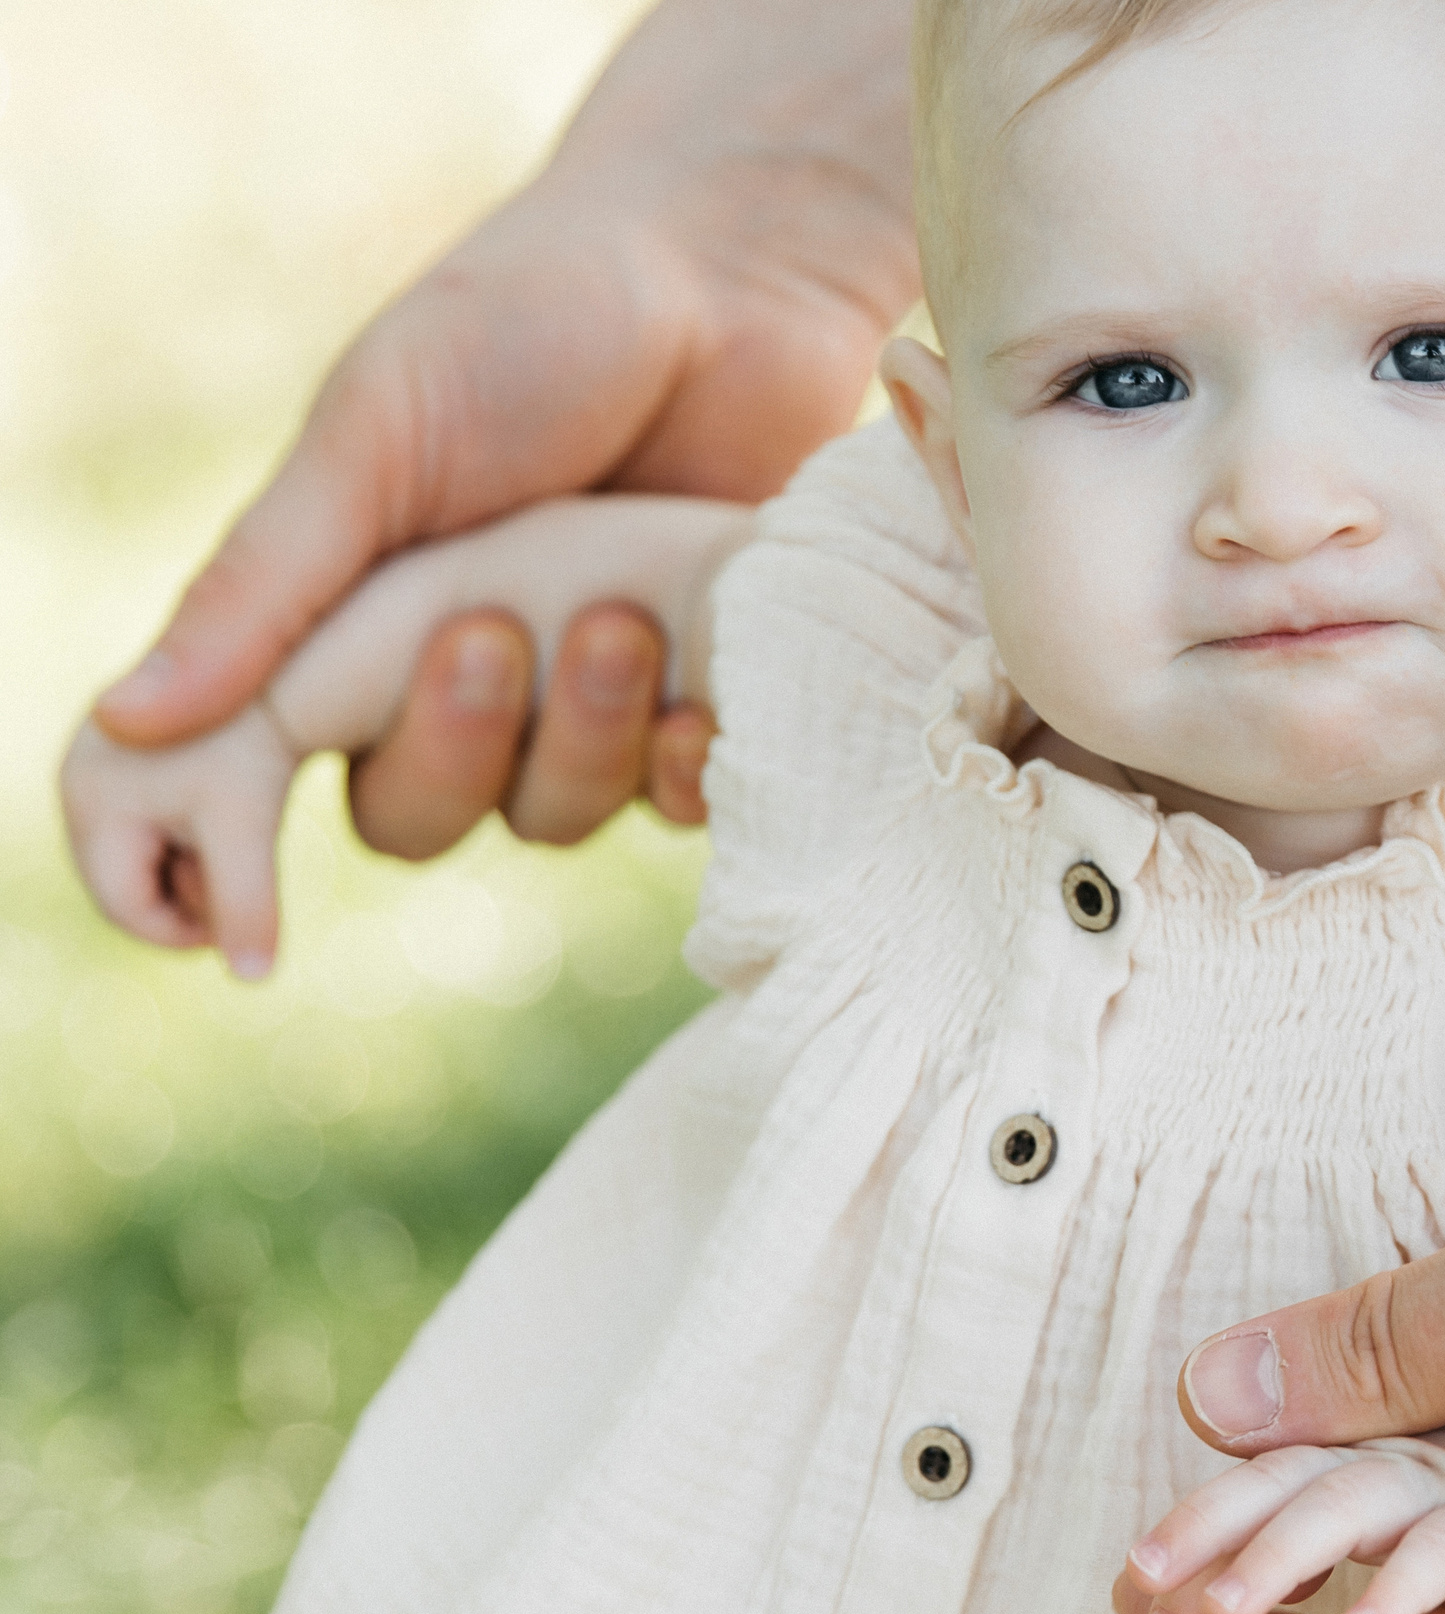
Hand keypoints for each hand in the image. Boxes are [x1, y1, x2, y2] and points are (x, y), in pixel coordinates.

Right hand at [60, 710, 299, 978]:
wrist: (276, 655)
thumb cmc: (254, 741)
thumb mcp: (248, 825)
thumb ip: (244, 900)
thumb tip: (254, 978)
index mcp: (91, 804)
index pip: (123, 908)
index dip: (184, 932)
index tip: (241, 930)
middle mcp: (82, 781)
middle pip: (128, 884)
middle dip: (186, 895)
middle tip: (250, 879)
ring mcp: (104, 763)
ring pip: (147, 854)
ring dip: (195, 864)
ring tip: (245, 830)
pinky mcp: (136, 750)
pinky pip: (161, 819)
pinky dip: (200, 831)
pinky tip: (239, 808)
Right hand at [89, 0, 915, 854]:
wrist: (728, 271)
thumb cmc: (533, 322)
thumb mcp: (378, 431)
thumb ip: (270, 580)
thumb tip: (130, 724)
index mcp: (344, 613)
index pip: (246, 771)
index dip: (211, 861)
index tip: (211, 925)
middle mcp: (453, 672)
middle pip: (411, 817)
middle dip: (450, 745)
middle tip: (490, 628)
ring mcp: (581, 693)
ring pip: (547, 817)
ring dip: (580, 735)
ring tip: (619, 611)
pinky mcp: (701, 693)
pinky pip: (675, 801)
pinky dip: (683, 769)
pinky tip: (705, 702)